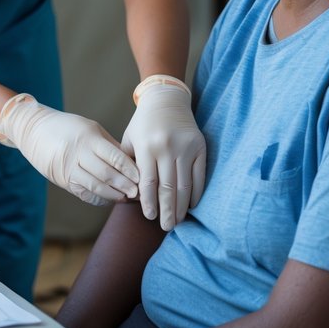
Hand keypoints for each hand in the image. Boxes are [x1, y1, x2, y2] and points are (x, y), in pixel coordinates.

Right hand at [0, 94, 139, 205]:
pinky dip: (99, 198)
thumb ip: (109, 145)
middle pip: (106, 174)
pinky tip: (110, 199)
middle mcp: (78, 153)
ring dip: (113, 194)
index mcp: (88, 137)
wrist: (34, 130)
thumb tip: (133, 162)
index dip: (129, 169)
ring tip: (127, 197)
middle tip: (139, 193)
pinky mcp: (63, 180)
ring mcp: (69, 168)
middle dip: (125, 185)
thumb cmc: (69, 127)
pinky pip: (84, 193)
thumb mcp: (90, 128)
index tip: (143, 177)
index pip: (114, 156)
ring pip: (95, 186)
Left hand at [122, 81, 206, 229]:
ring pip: (185, 185)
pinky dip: (196, 193)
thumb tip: (129, 196)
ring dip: (181, 206)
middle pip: (168, 187)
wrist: (166, 100)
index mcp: (147, 146)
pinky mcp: (200, 147)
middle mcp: (167, 147)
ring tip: (177, 221)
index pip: (148, 182)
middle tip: (166, 227)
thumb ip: (128, 165)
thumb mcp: (130, 140)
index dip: (150, 203)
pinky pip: (199, 175)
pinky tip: (191, 205)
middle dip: (167, 211)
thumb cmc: (143, 124)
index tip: (151, 217)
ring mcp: (185, 147)